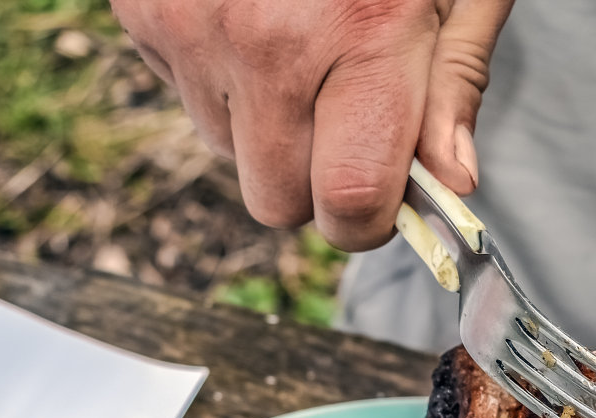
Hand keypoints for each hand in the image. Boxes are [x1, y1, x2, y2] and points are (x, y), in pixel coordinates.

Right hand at [112, 0, 512, 250]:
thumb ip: (452, 82)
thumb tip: (451, 182)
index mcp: (360, 39)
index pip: (348, 204)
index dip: (368, 218)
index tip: (383, 199)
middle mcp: (266, 45)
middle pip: (275, 201)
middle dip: (314, 180)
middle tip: (345, 115)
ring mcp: (192, 28)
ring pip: (224, 152)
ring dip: (263, 126)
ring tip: (298, 43)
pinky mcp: (143, 10)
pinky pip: (181, 95)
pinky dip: (217, 77)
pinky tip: (250, 14)